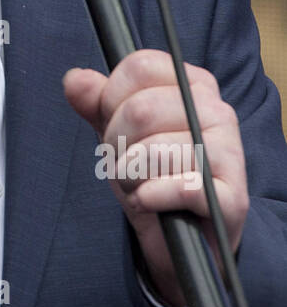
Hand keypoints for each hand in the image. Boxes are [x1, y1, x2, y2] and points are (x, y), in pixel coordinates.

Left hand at [62, 49, 248, 306]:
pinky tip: (151, 202)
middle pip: (141, 109)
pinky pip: (180, 188)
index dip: (111, 99)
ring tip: (141, 186)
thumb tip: (74, 79)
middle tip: (125, 164)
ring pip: (154, 151)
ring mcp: (228, 153)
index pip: (140, 67)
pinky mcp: (232, 196)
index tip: (112, 123)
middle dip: (116, 144)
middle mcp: (217, 111)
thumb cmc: (152, 176)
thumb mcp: (118, 134)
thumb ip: (95, 104)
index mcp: (193, 85)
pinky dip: (151, 198)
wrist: (184, 239)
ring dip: (131, 177)